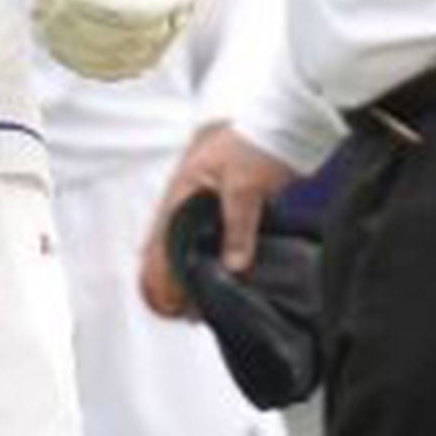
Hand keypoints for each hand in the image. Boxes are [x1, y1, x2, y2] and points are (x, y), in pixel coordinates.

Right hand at [140, 124, 296, 317]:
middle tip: (185, 314)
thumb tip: (234, 268)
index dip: (162, 280)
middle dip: (166, 285)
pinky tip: (212, 282)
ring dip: (182, 278)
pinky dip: (198, 265)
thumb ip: (239, 228)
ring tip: (197, 308)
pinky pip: (196, 244)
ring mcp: (196, 207)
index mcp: (180, 194)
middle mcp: (182, 203)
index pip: (158, 247)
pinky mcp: (214, 210)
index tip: (175, 307)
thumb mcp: (246, 187)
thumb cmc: (255, 142)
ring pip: (176, 250)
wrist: (278, 121)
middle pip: (160, 252)